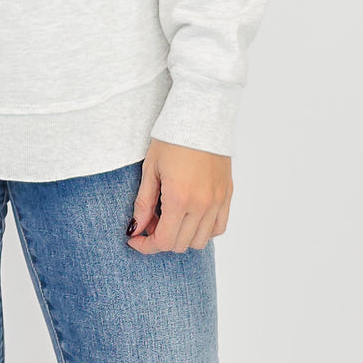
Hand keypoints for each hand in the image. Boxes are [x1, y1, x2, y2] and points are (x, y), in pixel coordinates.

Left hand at [126, 138, 231, 252]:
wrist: (200, 116)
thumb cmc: (172, 138)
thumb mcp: (151, 168)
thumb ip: (144, 202)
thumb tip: (137, 228)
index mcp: (179, 198)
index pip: (164, 241)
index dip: (146, 246)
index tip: (135, 240)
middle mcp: (201, 205)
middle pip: (180, 244)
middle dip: (161, 239)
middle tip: (150, 221)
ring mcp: (217, 201)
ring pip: (200, 241)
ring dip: (182, 236)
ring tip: (170, 217)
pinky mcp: (227, 195)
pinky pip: (218, 227)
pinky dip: (204, 230)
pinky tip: (190, 216)